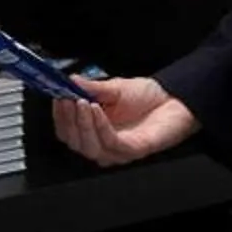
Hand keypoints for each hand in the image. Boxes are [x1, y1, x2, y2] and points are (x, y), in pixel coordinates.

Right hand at [52, 76, 197, 166]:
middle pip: (74, 142)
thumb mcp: (114, 87)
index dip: (59, 117)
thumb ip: (91, 87)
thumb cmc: (147, 97)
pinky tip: (97, 110)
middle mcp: (103, 143)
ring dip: (82, 124)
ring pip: (89, 147)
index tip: (56, 97)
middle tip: (66, 99)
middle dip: (67, 120)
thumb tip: (69, 81)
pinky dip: (100, 127)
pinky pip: (111, 143)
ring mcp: (118, 150)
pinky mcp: (133, 150)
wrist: (176, 100)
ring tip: (81, 102)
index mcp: (94, 130)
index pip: (67, 131)